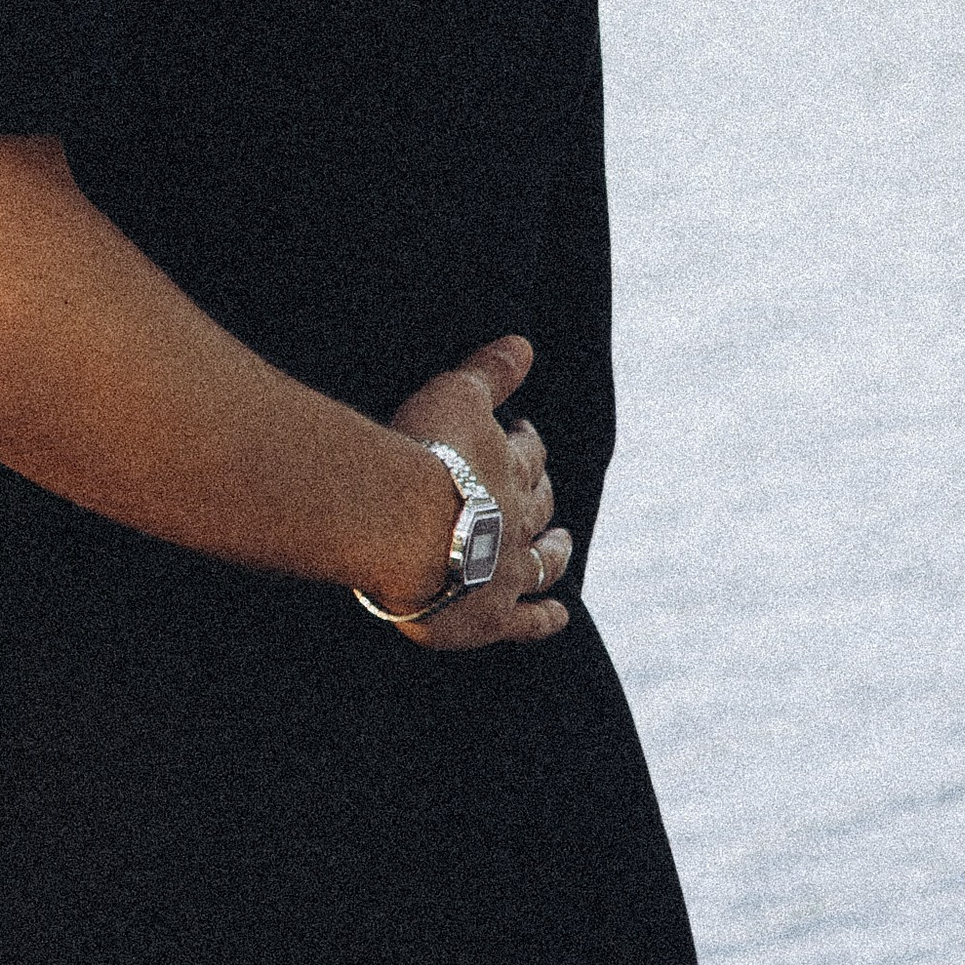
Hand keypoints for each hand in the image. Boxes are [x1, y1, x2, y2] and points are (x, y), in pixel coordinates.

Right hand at [386, 333, 572, 653]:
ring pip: (543, 562)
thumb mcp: (456, 397)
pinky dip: (545, 618)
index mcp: (509, 470)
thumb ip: (490, 373)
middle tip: (546, 491)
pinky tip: (560, 617)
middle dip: (545, 496)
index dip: (529, 444)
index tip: (525, 434)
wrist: (401, 525)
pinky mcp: (489, 616)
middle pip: (540, 507)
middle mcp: (518, 521)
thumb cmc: (423, 455)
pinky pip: (528, 621)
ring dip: (555, 553)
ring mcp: (508, 571)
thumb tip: (525, 343)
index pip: (529, 454)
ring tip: (563, 546)